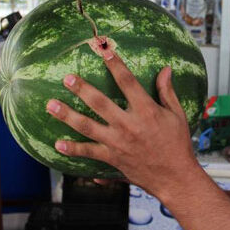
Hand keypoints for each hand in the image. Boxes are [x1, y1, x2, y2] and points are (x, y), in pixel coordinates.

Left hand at [45, 51, 198, 197]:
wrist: (175, 178)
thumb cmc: (178, 144)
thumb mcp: (177, 115)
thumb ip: (167, 91)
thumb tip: (166, 69)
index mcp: (147, 111)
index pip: (128, 82)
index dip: (115, 65)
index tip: (104, 51)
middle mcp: (129, 125)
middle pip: (100, 103)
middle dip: (82, 89)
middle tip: (67, 78)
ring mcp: (118, 143)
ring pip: (88, 126)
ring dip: (68, 115)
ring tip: (51, 105)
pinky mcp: (113, 158)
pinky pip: (89, 153)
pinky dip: (73, 149)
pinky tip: (58, 144)